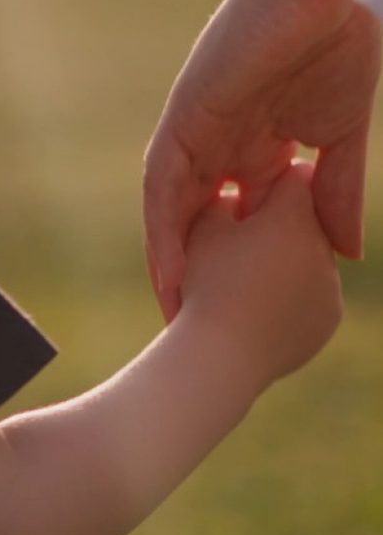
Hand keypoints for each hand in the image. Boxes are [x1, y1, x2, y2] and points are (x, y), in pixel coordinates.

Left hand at [143, 0, 380, 321]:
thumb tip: (346, 252)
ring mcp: (199, 129)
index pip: (237, 215)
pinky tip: (167, 267)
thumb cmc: (335, 45)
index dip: (237, 262)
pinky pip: (164, 179)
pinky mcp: (185, 116)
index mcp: (255, 144)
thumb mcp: (339, 137)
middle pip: (198, 217)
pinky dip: (162, 224)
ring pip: (172, 206)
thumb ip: (334, 190)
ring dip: (169, 258)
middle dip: (196, 269)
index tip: (241, 311)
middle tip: (194, 326)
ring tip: (172, 310)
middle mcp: (219, 141)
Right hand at [181, 161, 341, 396]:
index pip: (296, 177)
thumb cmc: (205, 283)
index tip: (246, 199)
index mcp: (295, 215)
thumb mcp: (202, 226)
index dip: (268, 185)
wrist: (218, 357)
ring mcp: (331, 286)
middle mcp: (323, 246)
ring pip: (309, 257)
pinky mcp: (329, 319)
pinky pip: (311, 294)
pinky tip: (259, 302)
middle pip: (305, 219)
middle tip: (240, 238)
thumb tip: (238, 195)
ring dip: (284, 259)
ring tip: (245, 275)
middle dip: (277, 224)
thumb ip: (225, 198)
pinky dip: (289, 294)